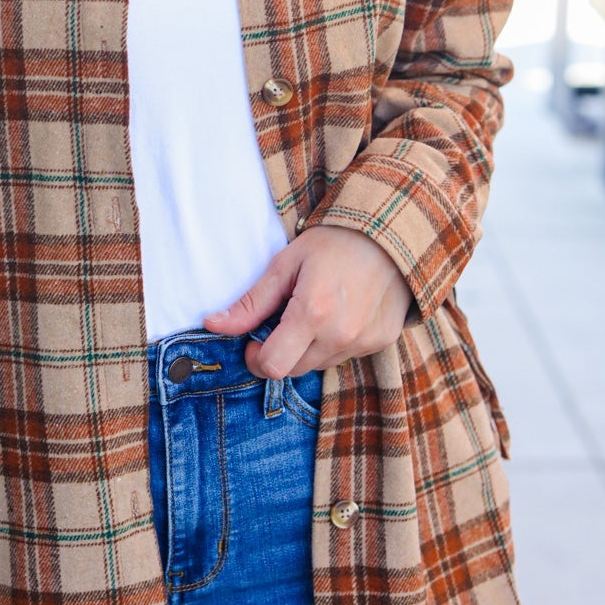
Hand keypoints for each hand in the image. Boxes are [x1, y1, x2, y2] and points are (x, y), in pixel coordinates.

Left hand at [203, 225, 413, 377]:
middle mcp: (341, 335)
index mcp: (312, 313)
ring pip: (319, 365)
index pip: (273, 366)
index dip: (256, 357)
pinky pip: (345, 356)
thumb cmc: (333, 242)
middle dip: (280, 353)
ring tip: (315, 311)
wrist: (391, 233)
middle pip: (294, 370)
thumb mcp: (286, 264)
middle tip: (283, 321)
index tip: (255, 340)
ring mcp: (365, 341)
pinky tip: (341, 313)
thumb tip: (213, 324)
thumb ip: (251, 302)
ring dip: (307, 349)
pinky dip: (334, 342)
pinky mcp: (381, 342)